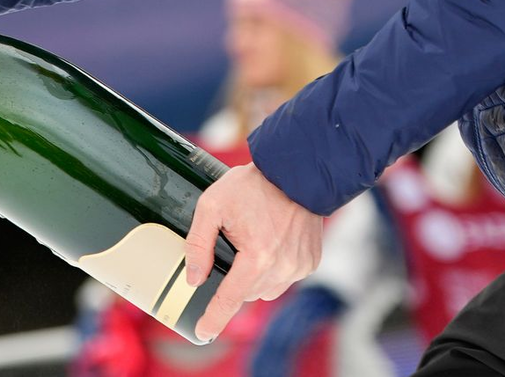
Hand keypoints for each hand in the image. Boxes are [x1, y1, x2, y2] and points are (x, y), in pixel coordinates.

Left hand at [185, 163, 322, 341]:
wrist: (294, 170)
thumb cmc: (252, 185)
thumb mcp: (212, 205)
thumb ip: (198, 243)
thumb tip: (194, 277)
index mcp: (257, 257)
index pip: (230, 300)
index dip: (213, 319)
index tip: (201, 333)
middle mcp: (282, 268)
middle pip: (247, 292)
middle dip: (234, 279)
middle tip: (232, 246)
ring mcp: (299, 267)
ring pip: (266, 288)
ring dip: (254, 275)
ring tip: (253, 239)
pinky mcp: (310, 262)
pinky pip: (284, 277)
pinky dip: (273, 267)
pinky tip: (270, 240)